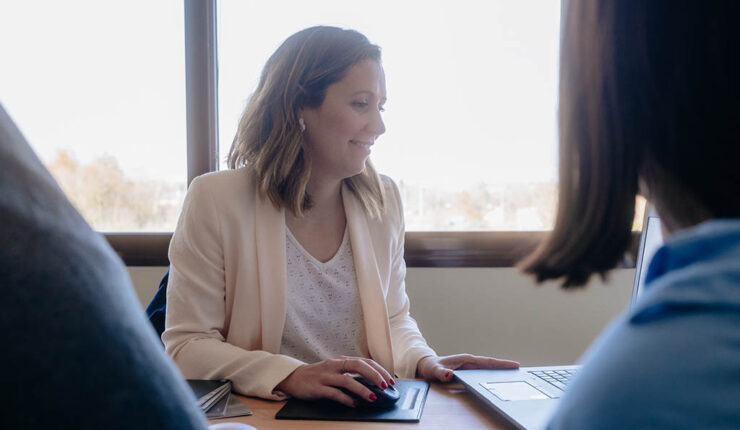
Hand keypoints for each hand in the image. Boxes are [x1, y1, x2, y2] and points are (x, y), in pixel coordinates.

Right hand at [275, 356, 394, 406]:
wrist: (293, 378)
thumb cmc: (318, 375)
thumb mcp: (336, 370)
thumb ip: (351, 374)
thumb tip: (373, 383)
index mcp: (341, 360)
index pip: (364, 361)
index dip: (379, 370)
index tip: (390, 380)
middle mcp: (334, 365)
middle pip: (358, 366)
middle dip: (374, 376)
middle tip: (385, 386)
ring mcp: (325, 376)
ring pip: (347, 380)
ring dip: (362, 389)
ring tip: (372, 398)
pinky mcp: (317, 388)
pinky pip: (334, 393)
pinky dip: (346, 399)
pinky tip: (354, 404)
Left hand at [416, 354, 519, 381]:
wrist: (425, 366)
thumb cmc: (430, 367)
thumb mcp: (433, 370)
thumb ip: (439, 373)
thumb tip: (448, 375)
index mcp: (465, 360)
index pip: (487, 362)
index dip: (501, 364)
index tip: (514, 365)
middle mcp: (469, 362)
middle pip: (491, 365)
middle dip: (505, 367)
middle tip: (520, 369)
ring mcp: (469, 367)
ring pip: (488, 369)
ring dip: (499, 371)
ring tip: (514, 375)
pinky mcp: (468, 372)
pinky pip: (483, 373)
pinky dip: (492, 375)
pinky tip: (498, 381)